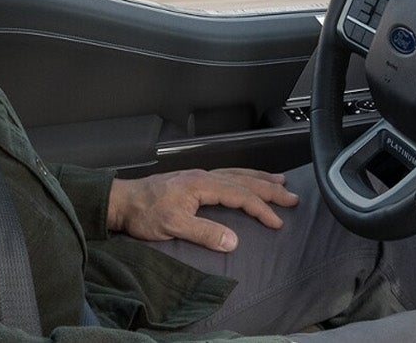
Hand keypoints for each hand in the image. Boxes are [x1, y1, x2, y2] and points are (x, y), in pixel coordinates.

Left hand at [106, 168, 299, 251]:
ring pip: (237, 174)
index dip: (262, 209)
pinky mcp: (193, 180)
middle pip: (244, 180)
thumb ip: (204, 233)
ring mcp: (199, 176)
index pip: (241, 195)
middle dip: (270, 189)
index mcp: (202, 185)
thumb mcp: (172, 227)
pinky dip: (243, 176)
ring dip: (260, 178)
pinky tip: (246, 180)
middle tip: (292, 197)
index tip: (278, 222)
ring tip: (279, 181)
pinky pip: (226, 174)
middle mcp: (204, 176)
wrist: (122, 201)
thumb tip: (233, 241)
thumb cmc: (144, 214)